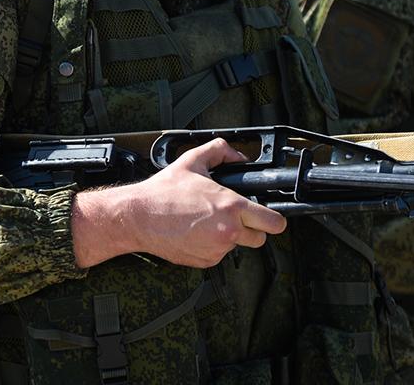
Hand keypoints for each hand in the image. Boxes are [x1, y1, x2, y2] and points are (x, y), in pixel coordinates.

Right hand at [71, 138, 286, 268]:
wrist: (138, 217)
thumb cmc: (163, 192)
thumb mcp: (193, 161)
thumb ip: (220, 151)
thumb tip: (237, 156)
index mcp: (231, 207)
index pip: (274, 222)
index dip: (275, 219)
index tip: (270, 216)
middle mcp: (228, 231)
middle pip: (260, 238)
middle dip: (253, 228)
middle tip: (236, 217)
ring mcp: (216, 249)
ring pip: (237, 246)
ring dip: (229, 236)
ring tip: (207, 221)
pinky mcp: (205, 262)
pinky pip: (218, 255)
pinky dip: (212, 246)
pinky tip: (196, 232)